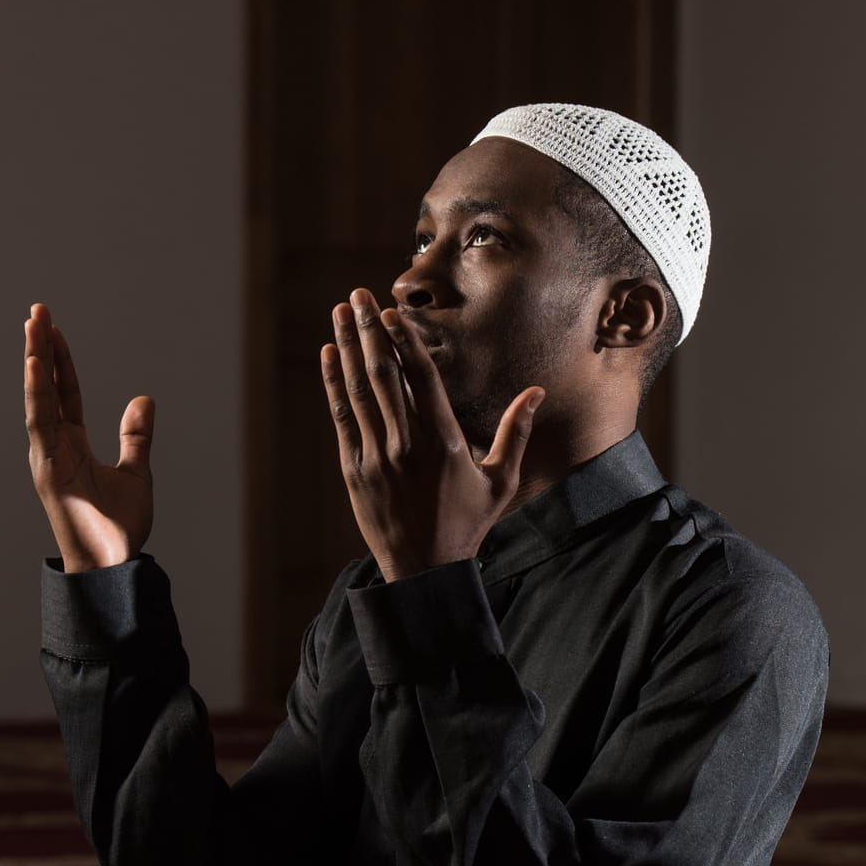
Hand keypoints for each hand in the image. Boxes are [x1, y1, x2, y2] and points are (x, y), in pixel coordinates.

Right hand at [23, 302, 153, 572]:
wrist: (112, 564)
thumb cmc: (118, 527)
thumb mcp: (136, 472)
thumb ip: (136, 436)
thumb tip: (144, 399)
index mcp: (70, 445)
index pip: (63, 393)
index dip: (59, 361)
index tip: (53, 328)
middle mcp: (53, 446)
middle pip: (45, 387)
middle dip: (41, 348)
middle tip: (37, 310)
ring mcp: (47, 456)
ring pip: (38, 398)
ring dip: (35, 359)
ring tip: (33, 323)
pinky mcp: (47, 468)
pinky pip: (40, 423)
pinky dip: (36, 392)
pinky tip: (34, 363)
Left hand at [320, 288, 542, 582]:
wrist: (426, 570)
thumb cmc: (468, 524)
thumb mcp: (501, 482)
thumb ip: (514, 433)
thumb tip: (536, 392)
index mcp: (444, 442)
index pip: (421, 378)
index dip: (404, 340)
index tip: (392, 311)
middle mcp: (407, 445)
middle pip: (384, 376)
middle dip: (370, 331)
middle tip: (359, 295)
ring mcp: (377, 457)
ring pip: (359, 391)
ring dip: (348, 348)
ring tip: (341, 312)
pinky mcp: (355, 471)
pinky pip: (342, 419)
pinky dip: (334, 384)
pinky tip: (329, 355)